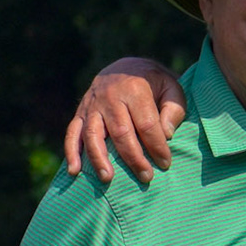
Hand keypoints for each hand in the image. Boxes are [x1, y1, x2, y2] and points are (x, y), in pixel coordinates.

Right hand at [63, 58, 187, 183]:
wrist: (126, 66)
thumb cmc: (155, 83)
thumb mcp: (172, 87)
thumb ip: (173, 109)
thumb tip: (167, 134)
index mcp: (135, 89)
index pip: (147, 124)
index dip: (156, 146)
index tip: (165, 163)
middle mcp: (110, 96)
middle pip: (121, 132)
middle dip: (133, 157)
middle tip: (145, 177)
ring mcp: (92, 105)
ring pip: (93, 134)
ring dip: (99, 158)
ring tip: (107, 178)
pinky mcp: (81, 112)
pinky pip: (72, 133)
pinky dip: (71, 152)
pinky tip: (74, 171)